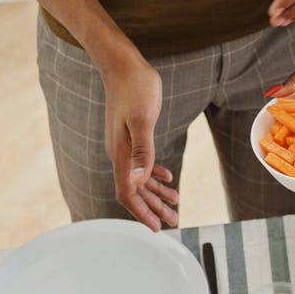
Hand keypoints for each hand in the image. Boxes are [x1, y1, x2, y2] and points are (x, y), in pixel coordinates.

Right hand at [100, 48, 178, 231]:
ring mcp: (124, 145)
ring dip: (156, 193)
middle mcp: (120, 153)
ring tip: (175, 205)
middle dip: (153, 208)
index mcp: (121, 153)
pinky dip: (154, 174)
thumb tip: (140, 178)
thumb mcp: (144, 118)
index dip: (142, 212)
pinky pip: (142, 163)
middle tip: (172, 222)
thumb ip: (143, 149)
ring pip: (140, 178)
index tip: (155, 228)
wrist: (122, 65)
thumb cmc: (135, 87)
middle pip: (135, 190)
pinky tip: (167, 177)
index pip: (128, 192)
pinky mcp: (130, 135)